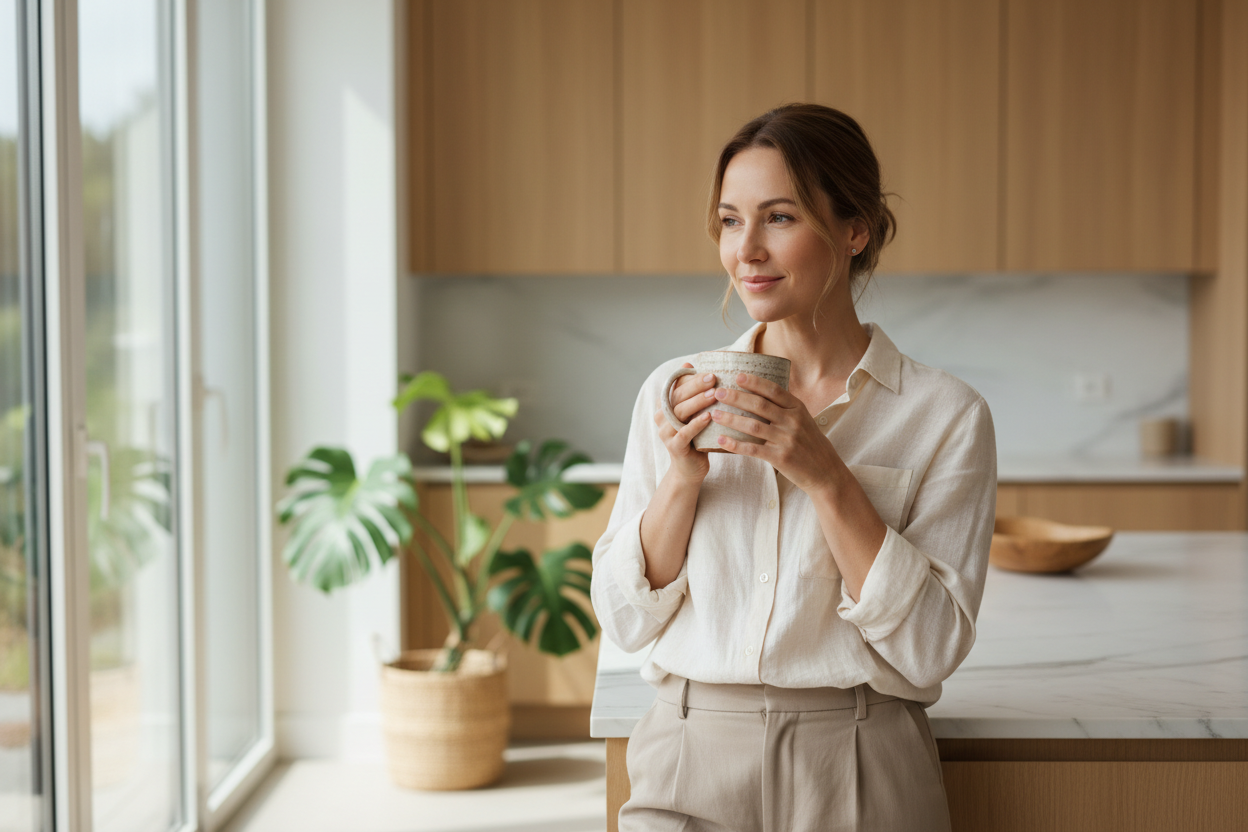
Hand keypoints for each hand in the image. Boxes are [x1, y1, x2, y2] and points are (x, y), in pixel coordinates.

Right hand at [652, 363, 717, 482]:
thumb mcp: (693, 413)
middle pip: (677, 397)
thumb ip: (690, 392)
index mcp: (665, 406)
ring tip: (714, 394)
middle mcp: (662, 417)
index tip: (709, 371)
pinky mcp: (674, 447)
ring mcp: (665, 432)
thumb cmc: (696, 437)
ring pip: (680, 412)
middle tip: (713, 378)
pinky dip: (696, 424)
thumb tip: (688, 363)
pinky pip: (685, 433)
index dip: (691, 378)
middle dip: (696, 386)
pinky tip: (709, 417)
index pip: (676, 386)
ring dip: (698, 402)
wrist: (690, 469)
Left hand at [708, 372, 845, 493]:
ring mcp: (787, 440)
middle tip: (718, 392)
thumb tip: (762, 389)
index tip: (738, 376)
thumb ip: (785, 406)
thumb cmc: (810, 443)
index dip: (755, 382)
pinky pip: (753, 450)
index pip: (774, 390)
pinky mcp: (781, 458)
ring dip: (731, 419)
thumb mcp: (804, 419)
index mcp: (798, 409)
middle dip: (737, 397)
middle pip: (760, 406)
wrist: (825, 472)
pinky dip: (735, 445)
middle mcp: (793, 422)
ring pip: (753, 426)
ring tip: (714, 414)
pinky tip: (721, 440)